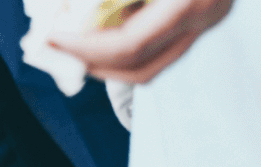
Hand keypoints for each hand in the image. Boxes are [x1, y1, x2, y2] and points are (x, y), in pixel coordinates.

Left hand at [49, 0, 234, 82]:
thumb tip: (66, 4)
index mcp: (188, 0)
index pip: (129, 45)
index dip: (83, 47)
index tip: (51, 38)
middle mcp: (206, 15)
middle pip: (138, 66)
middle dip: (90, 63)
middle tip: (55, 49)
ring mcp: (209, 20)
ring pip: (150, 66)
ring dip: (106, 63)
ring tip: (73, 47)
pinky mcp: (205, 17)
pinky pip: (160, 49)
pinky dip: (126, 49)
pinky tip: (99, 34)